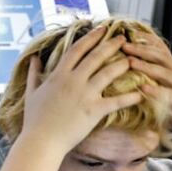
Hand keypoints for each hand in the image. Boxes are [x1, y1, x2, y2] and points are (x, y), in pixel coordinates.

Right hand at [18, 26, 143, 155]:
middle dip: (111, 45)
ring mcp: (84, 95)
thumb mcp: (31, 93)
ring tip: (134, 60)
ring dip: (122, 65)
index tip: (101, 29)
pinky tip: (140, 93)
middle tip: (123, 38)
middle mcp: (72, 81)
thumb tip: (34, 59)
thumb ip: (33, 74)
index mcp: (58, 75)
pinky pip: (116, 101)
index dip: (90, 37)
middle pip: (96, 57)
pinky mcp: (94, 110)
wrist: (41, 141)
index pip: (77, 49)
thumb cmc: (34, 119)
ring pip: (108, 74)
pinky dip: (129, 97)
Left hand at [122, 33, 171, 147]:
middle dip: (141, 48)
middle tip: (123, 44)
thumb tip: (128, 70)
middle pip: (160, 56)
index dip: (145, 39)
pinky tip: (143, 88)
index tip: (127, 31)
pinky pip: (168, 94)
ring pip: (164, 72)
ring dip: (146, 65)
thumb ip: (152, 79)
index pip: (160, 48)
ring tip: (130, 61)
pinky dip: (156, 90)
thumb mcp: (165, 89)